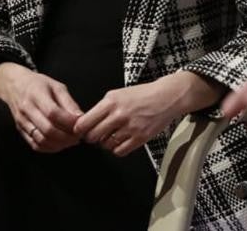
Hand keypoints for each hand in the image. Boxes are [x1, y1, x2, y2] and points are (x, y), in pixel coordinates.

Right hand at [0, 62, 82, 152]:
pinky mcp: (20, 131)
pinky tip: (60, 144)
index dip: (69, 122)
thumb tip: (81, 118)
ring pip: (41, 140)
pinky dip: (50, 148)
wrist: (14, 86)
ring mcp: (22, 122)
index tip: (81, 125)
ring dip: (60, 144)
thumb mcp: (57, 86)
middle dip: (67, 136)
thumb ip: (69, 102)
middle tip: (79, 136)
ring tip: (72, 140)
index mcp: (36, 95)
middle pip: (47, 130)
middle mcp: (26, 110)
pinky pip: (35, 145)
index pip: (53, 113)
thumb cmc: (38, 84)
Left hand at [74, 71, 223, 156]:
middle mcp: (119, 114)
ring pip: (105, 145)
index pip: (84, 122)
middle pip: (93, 136)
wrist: (167, 97)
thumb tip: (85, 123)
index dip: (80, 129)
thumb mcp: (118, 94)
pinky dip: (117, 149)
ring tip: (112, 135)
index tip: (81, 131)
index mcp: (111, 101)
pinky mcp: (140, 138)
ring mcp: (130, 127)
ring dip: (105, 143)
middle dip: (92, 137)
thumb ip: (102, 108)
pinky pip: (119, 151)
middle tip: (95, 134)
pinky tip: (121, 141)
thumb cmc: (142, 95)